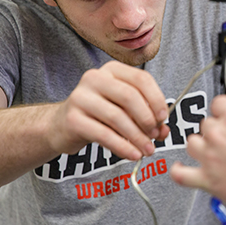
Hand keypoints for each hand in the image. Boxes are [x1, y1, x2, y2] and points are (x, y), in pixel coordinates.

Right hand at [46, 61, 169, 159]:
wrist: (61, 126)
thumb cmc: (99, 115)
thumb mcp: (124, 109)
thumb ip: (145, 116)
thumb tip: (164, 131)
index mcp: (112, 70)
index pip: (141, 79)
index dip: (157, 99)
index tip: (163, 118)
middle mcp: (95, 78)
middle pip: (130, 97)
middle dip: (147, 120)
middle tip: (155, 136)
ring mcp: (81, 97)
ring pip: (117, 117)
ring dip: (137, 137)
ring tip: (147, 150)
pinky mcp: (73, 119)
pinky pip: (104, 134)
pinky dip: (122, 146)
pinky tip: (133, 154)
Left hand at [170, 95, 225, 209]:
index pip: (218, 103)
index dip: (223, 111)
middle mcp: (219, 133)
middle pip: (206, 124)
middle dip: (216, 132)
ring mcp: (210, 156)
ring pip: (192, 143)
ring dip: (201, 147)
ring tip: (211, 152)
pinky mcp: (207, 179)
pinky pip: (180, 174)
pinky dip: (178, 171)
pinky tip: (180, 168)